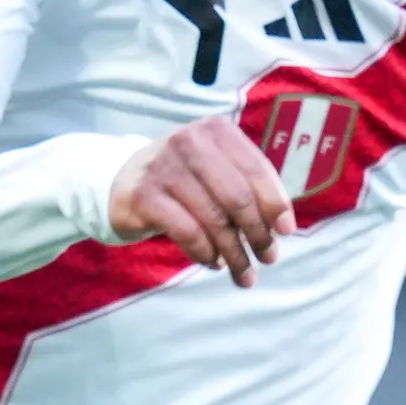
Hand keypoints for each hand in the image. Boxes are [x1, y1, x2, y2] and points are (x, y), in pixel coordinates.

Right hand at [110, 114, 297, 286]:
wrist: (120, 182)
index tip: (286, 232)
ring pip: (213, 219)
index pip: (256, 169)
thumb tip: (281, 228)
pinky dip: (204, 253)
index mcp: (215, 131)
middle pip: (237, 196)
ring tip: (244, 273)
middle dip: (257, 233)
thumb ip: (247, 188)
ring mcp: (163, 167)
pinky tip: (212, 263)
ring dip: (234, 253)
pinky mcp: (142, 195)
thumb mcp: (215, 172)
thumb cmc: (182, 180)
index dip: (275, 203)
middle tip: (267, 259)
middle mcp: (189, 142)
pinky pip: (186, 231)